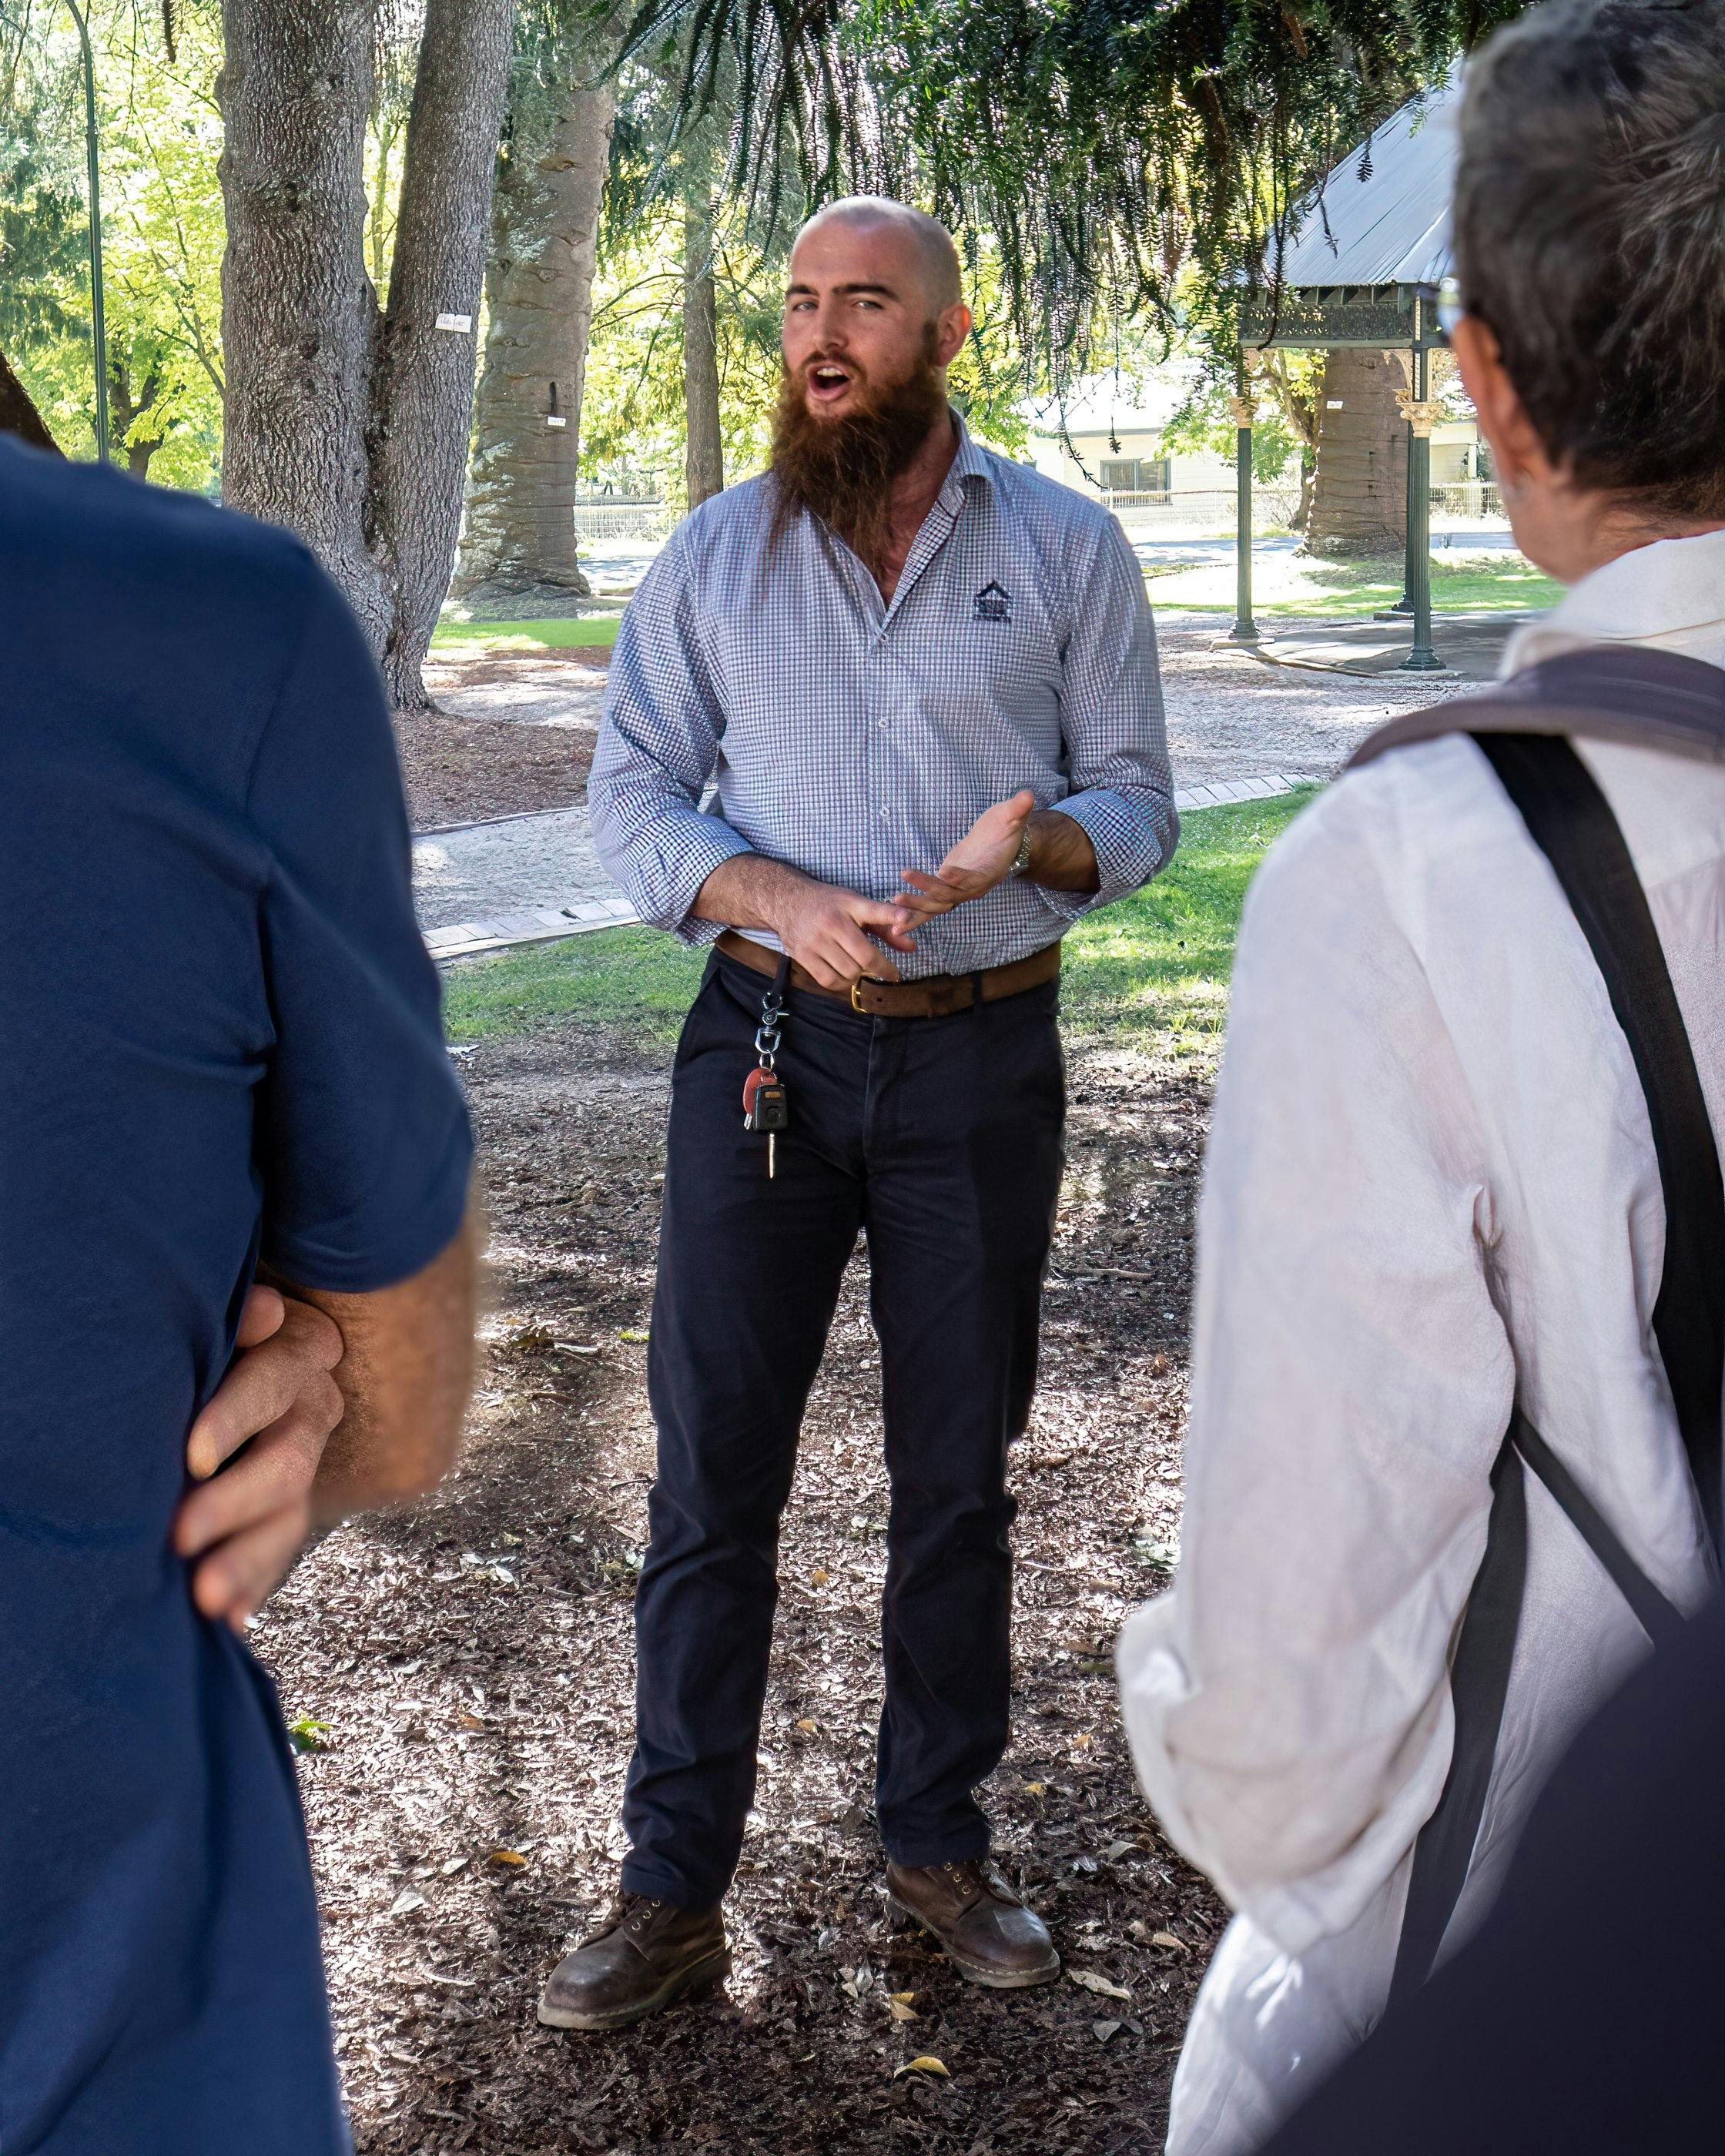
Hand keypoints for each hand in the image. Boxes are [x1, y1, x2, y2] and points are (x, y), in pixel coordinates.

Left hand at [174, 1284, 344, 1630]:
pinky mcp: (288, 1503)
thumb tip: (266, 1310)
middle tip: (179, 1536)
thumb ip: (240, 1317)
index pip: (270, 1382)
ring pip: (290, 1513)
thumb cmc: (215, 1326)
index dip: (232, 1419)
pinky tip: (229, 1619)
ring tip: (206, 1600)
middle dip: (232, 1503)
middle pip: (285, 1461)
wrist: (237, 1350)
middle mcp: (312, 1408)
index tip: (191, 1456)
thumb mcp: (226, 1314)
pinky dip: (254, 1583)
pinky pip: (279, 1546)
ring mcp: (304, 1460)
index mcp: (298, 1352)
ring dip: (249, 1559)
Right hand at [770, 876, 918, 991]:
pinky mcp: (802, 955)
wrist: (789, 901)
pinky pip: (829, 980)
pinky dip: (842, 982)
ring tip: (859, 966)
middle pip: (864, 957)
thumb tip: (911, 948)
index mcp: (849, 905)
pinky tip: (845, 974)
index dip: (894, 917)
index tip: (908, 921)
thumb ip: (885, 926)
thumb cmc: (829, 904)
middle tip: (885, 969)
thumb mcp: (856, 906)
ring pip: (848, 971)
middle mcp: (832, 923)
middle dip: (880, 967)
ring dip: (859, 974)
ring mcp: (815, 941)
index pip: (876, 911)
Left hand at [896, 789, 1035, 926]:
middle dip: (926, 890)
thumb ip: (1017, 809)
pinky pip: (929, 906)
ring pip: (936, 904)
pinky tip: (894, 922)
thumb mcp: (1012, 816)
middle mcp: (973, 887)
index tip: (944, 871)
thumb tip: (1027, 795)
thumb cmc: (1005, 828)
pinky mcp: (946, 890)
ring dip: (915, 906)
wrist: (1001, 844)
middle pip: (949, 893)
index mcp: (989, 871)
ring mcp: (959, 891)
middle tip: (903, 883)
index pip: (974, 877)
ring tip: (894, 906)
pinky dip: (913, 913)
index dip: (960, 876)